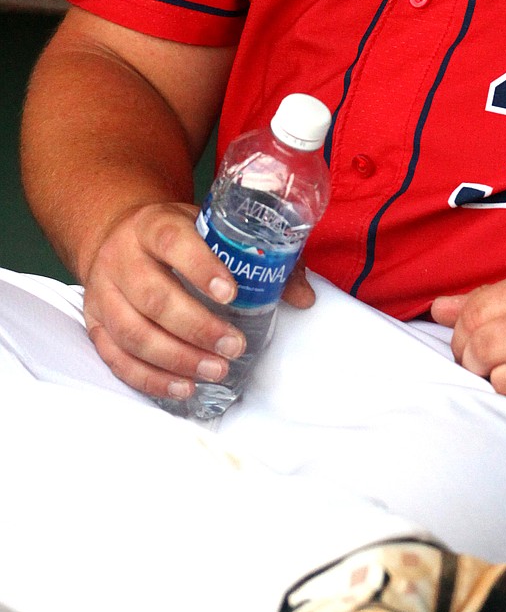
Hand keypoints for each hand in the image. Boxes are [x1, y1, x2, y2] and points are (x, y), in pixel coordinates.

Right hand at [79, 201, 308, 402]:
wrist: (118, 236)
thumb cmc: (178, 238)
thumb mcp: (211, 230)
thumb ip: (258, 256)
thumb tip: (303, 297)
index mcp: (152, 224)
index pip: (173, 241)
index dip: (200, 267)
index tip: (231, 293)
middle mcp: (121, 256)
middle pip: (153, 296)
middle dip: (197, 327)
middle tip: (234, 347)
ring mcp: (103, 291)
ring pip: (133, 332)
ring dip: (176, 358)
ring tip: (216, 371)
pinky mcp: (95, 322)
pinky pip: (116, 357)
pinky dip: (149, 378)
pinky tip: (183, 387)